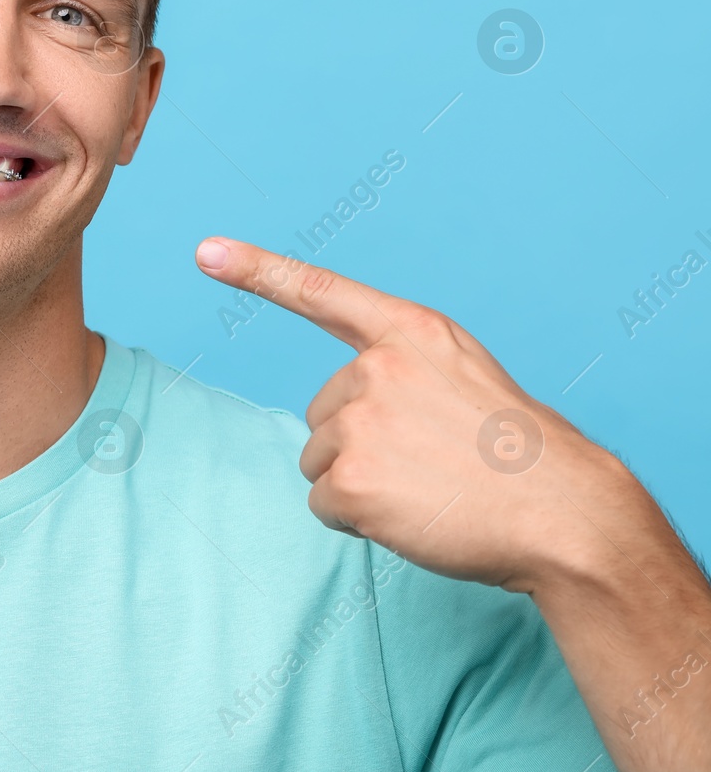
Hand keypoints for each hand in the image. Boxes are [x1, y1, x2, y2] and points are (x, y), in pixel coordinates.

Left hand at [194, 236, 631, 594]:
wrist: (564, 514)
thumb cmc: (519, 454)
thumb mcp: (466, 376)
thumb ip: (405, 369)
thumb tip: (346, 406)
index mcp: (411, 332)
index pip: (321, 292)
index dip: (259, 270)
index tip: (206, 251)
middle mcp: (378, 366)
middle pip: (321, 413)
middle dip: (361, 443)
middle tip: (430, 461)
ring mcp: (362, 422)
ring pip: (319, 460)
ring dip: (361, 482)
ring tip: (428, 487)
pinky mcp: (351, 480)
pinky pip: (323, 503)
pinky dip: (357, 520)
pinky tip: (412, 514)